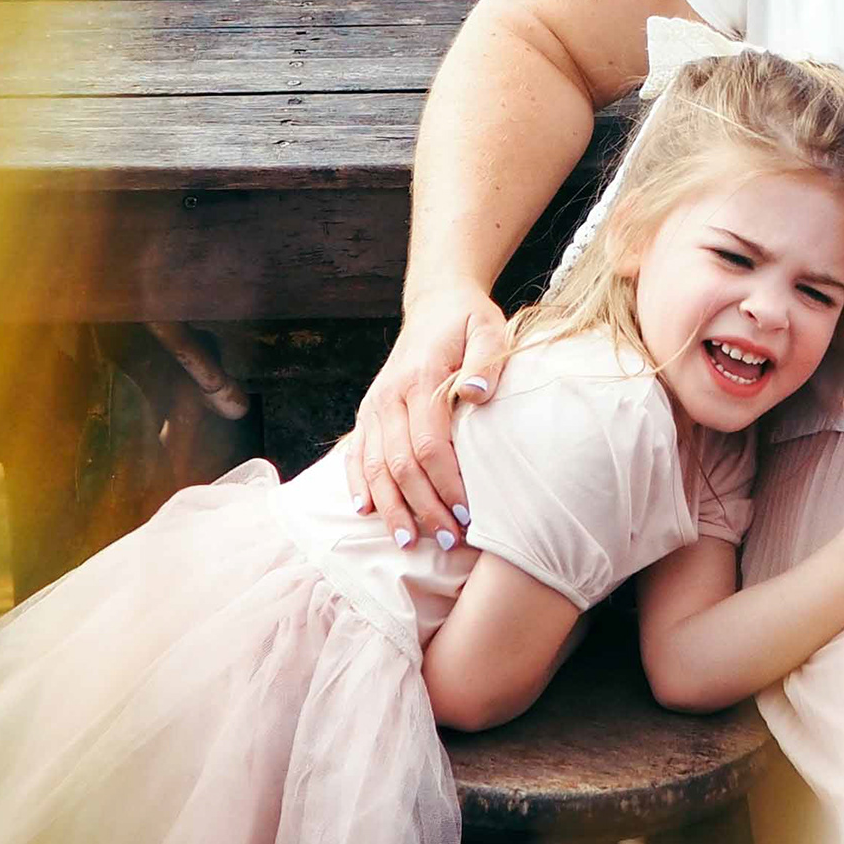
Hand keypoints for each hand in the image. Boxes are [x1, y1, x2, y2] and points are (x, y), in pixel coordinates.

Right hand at [351, 286, 512, 551]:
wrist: (436, 303)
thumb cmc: (468, 321)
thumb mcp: (488, 328)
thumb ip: (486, 361)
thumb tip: (477, 394)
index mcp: (420, 378)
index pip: (429, 444)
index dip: (446, 483)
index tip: (467, 513)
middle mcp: (390, 395)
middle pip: (400, 464)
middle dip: (423, 507)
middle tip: (450, 540)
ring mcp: (374, 405)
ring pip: (374, 467)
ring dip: (391, 507)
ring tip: (410, 541)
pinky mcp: (367, 412)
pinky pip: (355, 454)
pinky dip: (358, 484)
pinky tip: (366, 511)